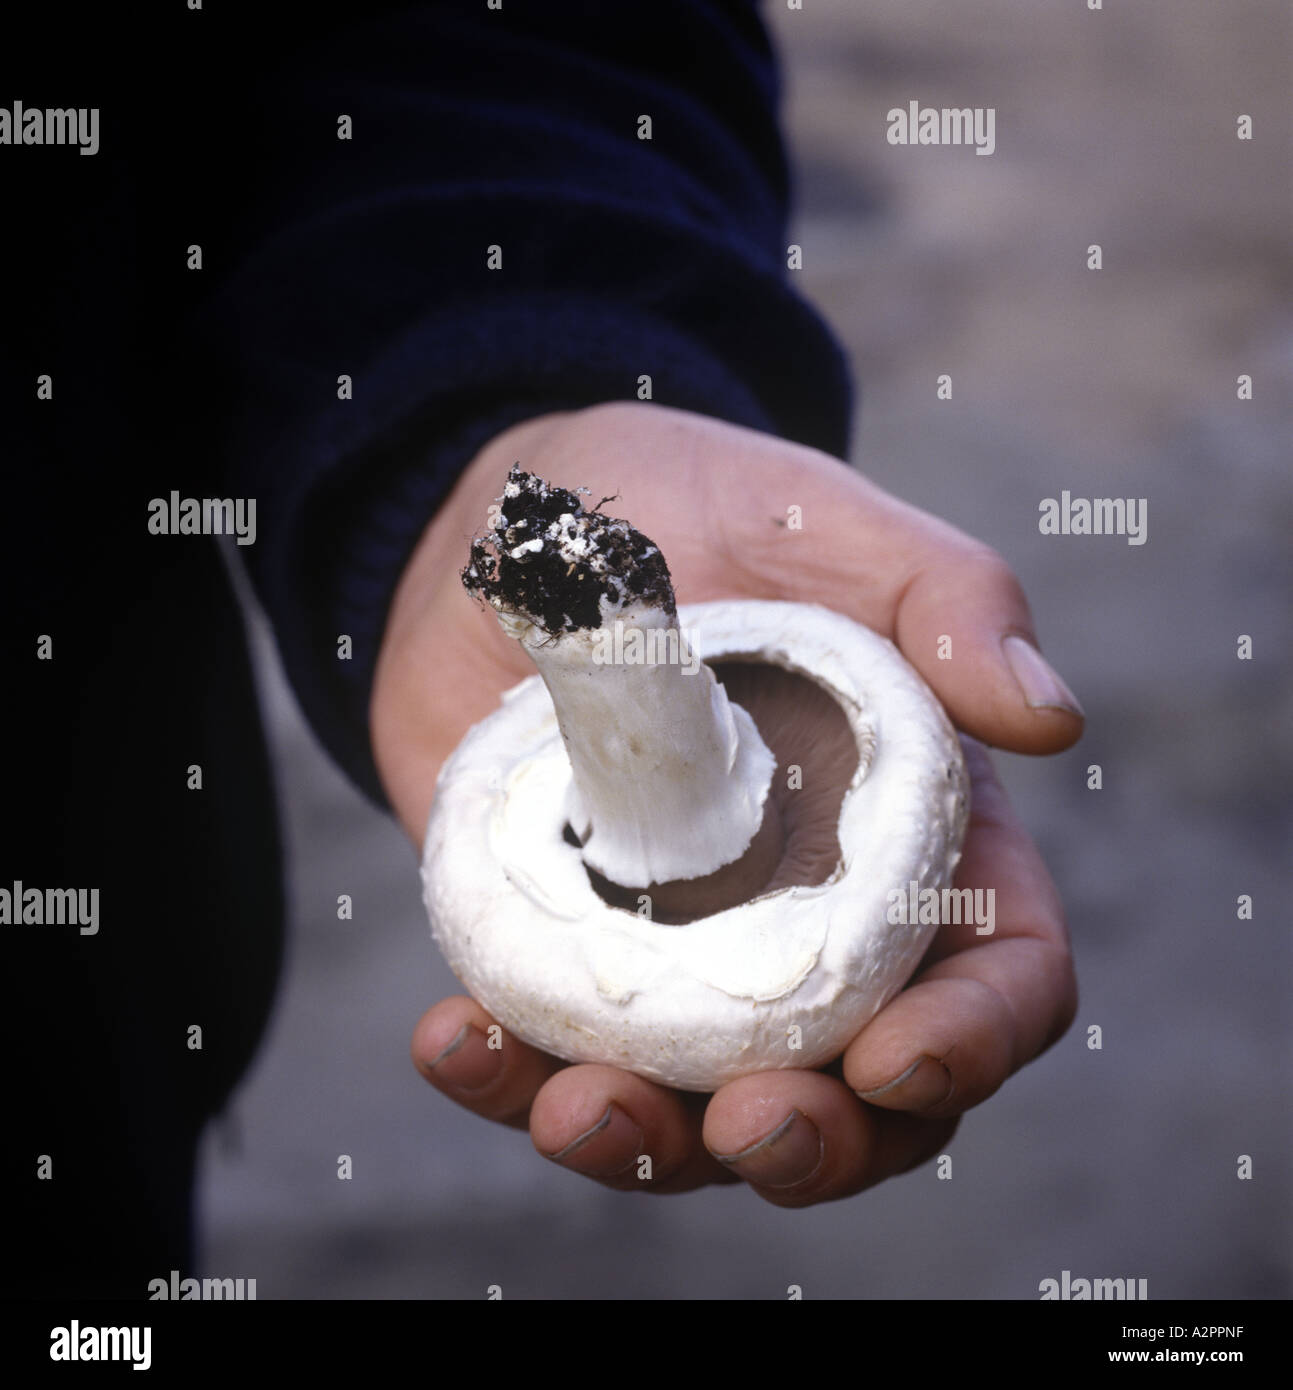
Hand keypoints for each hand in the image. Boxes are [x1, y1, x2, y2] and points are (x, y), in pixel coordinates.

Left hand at [373, 401, 1080, 1205]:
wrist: (518, 535)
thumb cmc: (690, 508)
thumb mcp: (819, 524)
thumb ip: (946, 598)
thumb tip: (1048, 718)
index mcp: (912, 831)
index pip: (995, 972)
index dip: (973, 1040)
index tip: (896, 1062)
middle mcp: (809, 915)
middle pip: (859, 1090)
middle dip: (821, 1140)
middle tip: (750, 1127)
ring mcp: (682, 948)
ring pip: (701, 1107)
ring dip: (650, 1142)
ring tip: (573, 1112)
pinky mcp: (563, 950)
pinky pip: (552, 1055)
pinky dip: (508, 1076)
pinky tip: (456, 1042)